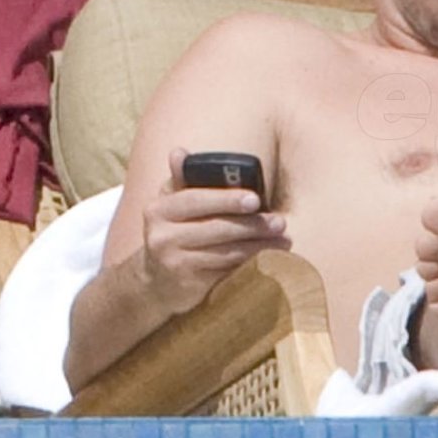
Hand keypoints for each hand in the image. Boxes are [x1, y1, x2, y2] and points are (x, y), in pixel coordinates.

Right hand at [139, 148, 288, 315]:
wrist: (154, 282)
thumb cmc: (174, 233)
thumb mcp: (171, 205)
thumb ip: (181, 180)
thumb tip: (179, 152)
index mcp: (159, 209)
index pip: (195, 200)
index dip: (226, 198)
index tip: (255, 198)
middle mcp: (161, 236)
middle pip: (216, 228)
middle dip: (253, 225)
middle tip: (280, 222)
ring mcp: (173, 263)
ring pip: (225, 252)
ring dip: (259, 245)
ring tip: (283, 240)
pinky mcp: (188, 285)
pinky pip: (226, 272)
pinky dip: (250, 263)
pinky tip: (269, 257)